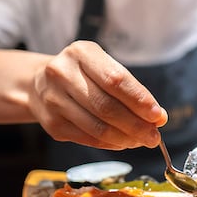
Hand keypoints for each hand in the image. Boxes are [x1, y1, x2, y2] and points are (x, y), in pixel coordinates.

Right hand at [28, 40, 167, 149]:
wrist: (38, 83)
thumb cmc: (81, 74)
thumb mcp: (102, 66)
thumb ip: (128, 88)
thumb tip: (157, 117)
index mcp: (80, 52)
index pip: (115, 80)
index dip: (139, 100)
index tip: (158, 116)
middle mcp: (62, 73)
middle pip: (106, 106)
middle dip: (136, 125)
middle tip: (154, 136)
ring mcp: (53, 99)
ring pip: (97, 127)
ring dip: (125, 138)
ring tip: (141, 141)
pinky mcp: (51, 124)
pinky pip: (87, 139)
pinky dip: (110, 144)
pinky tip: (123, 142)